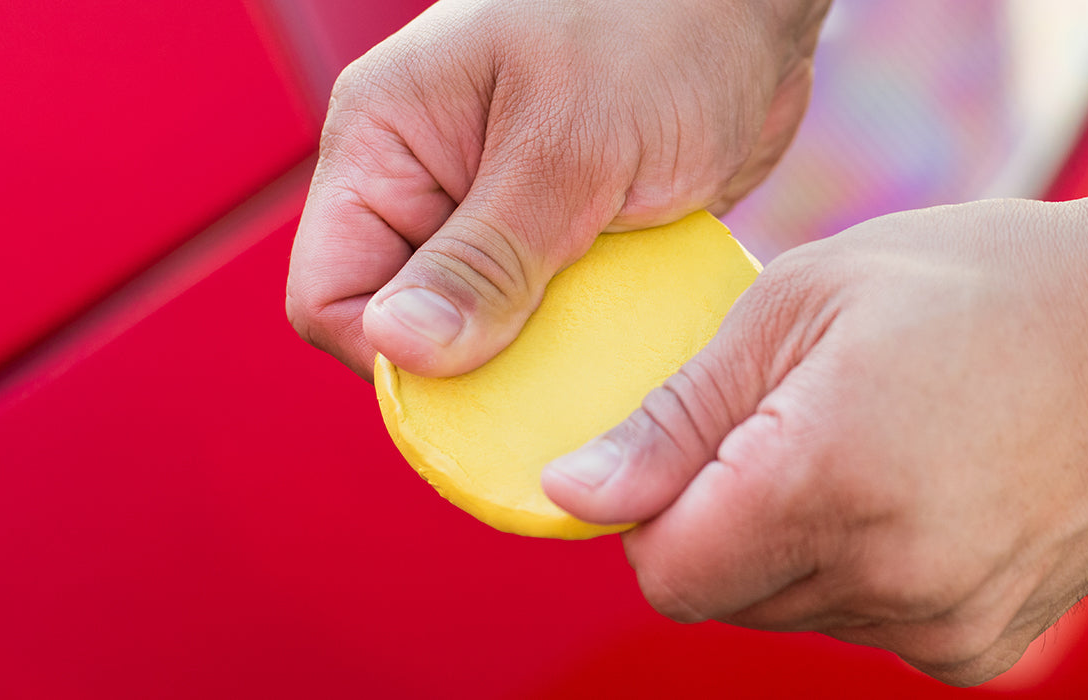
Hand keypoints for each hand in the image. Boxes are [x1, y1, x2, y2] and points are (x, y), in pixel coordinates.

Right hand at [286, 0, 829, 378]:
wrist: (757, 2)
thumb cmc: (662, 23)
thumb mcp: (571, 143)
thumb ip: (487, 255)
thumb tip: (400, 351)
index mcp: (388, 140)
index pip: (330, 293)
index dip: (387, 357)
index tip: (473, 390)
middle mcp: (430, 184)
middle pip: (405, 328)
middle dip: (469, 374)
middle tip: (549, 395)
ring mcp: (501, 215)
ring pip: (482, 336)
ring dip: (537, 367)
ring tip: (598, 371)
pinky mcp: (568, 239)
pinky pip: (550, 322)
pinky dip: (585, 347)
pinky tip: (629, 351)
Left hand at [542, 197, 1087, 684]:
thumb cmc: (978, 284)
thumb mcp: (803, 302)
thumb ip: (675, 416)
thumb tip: (570, 494)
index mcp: (823, 478)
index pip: (665, 570)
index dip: (659, 506)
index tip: (701, 442)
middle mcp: (886, 575)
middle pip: (725, 597)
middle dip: (728, 521)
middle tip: (804, 422)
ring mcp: (945, 623)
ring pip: (793, 614)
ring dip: (800, 545)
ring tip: (878, 445)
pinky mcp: (988, 650)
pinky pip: (871, 627)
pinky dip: (870, 572)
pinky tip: (927, 492)